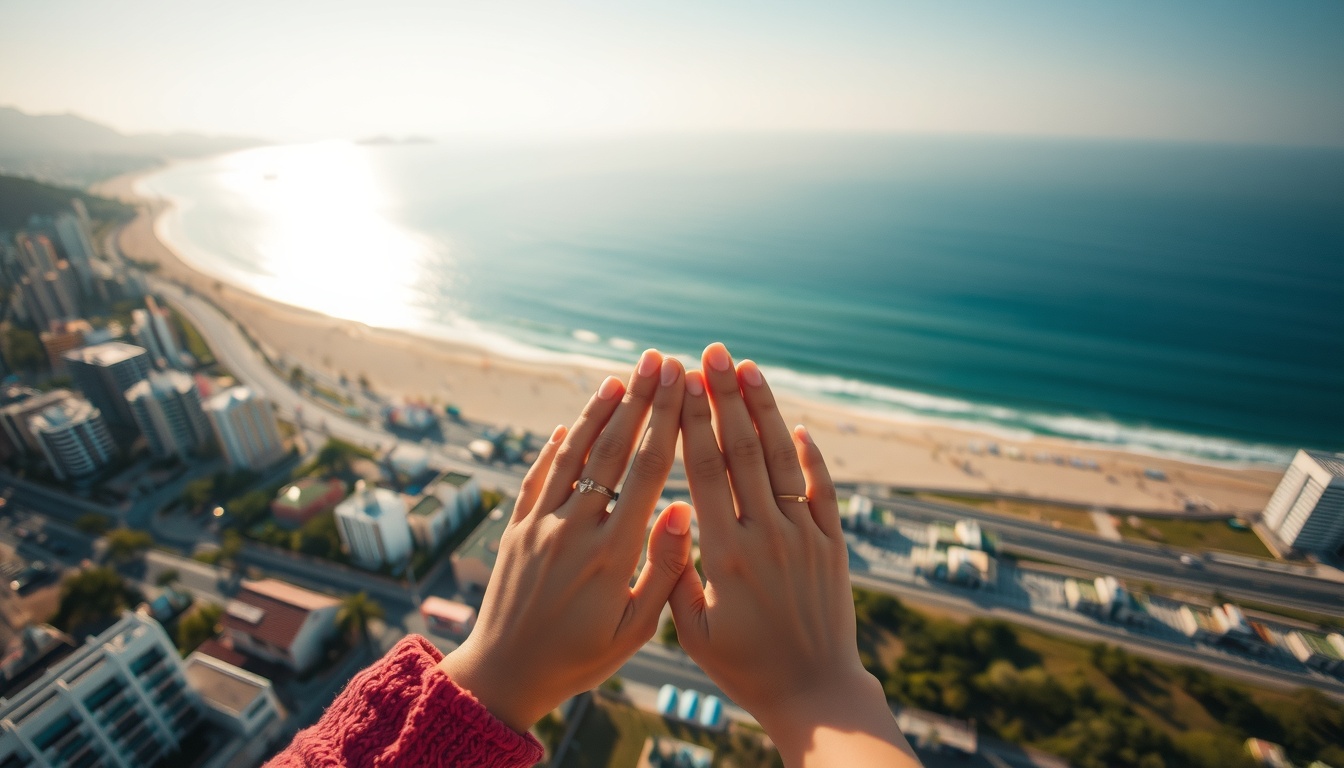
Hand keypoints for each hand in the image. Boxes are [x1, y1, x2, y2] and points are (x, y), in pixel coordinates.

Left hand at [438, 349, 689, 732]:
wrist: (504, 675)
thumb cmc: (581, 660)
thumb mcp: (635, 630)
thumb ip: (662, 570)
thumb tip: (681, 508)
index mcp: (612, 554)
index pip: (645, 471)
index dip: (665, 421)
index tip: (682, 384)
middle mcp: (574, 529)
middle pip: (612, 450)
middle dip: (638, 400)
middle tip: (658, 360)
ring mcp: (540, 525)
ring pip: (572, 454)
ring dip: (596, 412)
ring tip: (619, 377)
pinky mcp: (516, 529)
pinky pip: (537, 477)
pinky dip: (555, 447)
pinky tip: (567, 425)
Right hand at [669, 343, 917, 766]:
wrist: (813, 694)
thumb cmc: (743, 667)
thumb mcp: (691, 630)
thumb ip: (676, 571)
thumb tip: (666, 514)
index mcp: (725, 554)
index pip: (705, 471)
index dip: (692, 421)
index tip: (681, 382)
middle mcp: (767, 536)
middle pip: (742, 451)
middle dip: (724, 396)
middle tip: (711, 352)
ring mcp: (805, 537)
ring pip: (782, 460)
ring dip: (764, 410)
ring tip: (748, 368)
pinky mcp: (833, 546)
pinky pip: (821, 491)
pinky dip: (810, 456)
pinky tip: (796, 425)